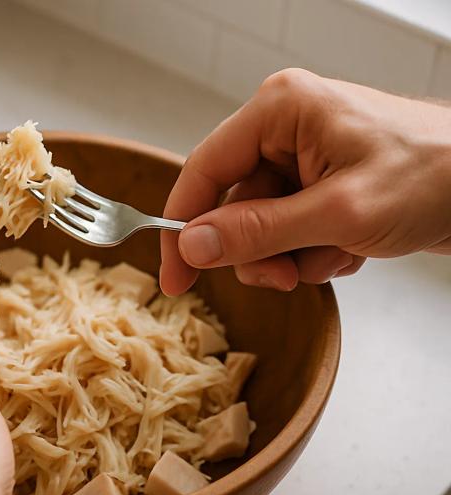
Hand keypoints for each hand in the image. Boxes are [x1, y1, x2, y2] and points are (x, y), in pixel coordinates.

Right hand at [160, 68, 450, 294]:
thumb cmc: (436, 177)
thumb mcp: (338, 213)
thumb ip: (258, 231)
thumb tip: (193, 245)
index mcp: (280, 111)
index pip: (204, 171)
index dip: (183, 229)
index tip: (175, 279)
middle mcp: (285, 128)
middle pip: (232, 206)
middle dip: (259, 251)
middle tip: (285, 277)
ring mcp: (304, 157)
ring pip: (261, 226)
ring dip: (293, 255)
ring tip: (337, 254)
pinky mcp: (321, 183)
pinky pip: (290, 230)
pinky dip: (315, 251)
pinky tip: (351, 249)